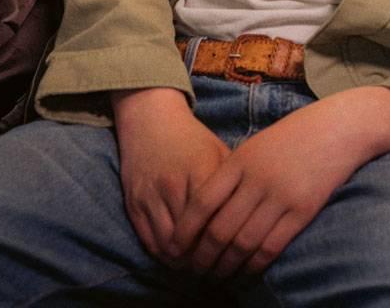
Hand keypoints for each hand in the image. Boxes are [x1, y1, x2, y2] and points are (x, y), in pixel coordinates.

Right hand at [112, 88, 229, 266]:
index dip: (226, 245)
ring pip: (168, 246)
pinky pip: (149, 242)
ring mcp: (150, 196)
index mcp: (201, 172)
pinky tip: (179, 259)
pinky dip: (164, 256)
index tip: (236, 256)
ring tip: (201, 267)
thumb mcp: (219, 153)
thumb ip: (235, 184)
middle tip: (220, 270)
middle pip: (192, 239)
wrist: (149, 119)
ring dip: (184, 263)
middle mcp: (173, 186)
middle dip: (206, 259)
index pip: (215, 221)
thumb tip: (256, 215)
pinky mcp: (133, 204)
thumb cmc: (192, 138)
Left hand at [172, 87, 389, 276]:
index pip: (202, 203)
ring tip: (218, 275)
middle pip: (220, 229)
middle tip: (194, 270)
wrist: (339, 128)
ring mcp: (281, 196)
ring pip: (244, 243)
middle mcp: (256, 180)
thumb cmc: (294, 136)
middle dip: (203, 256)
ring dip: (227, 265)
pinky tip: (247, 270)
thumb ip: (233, 173)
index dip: (185, 231)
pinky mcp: (303, 210)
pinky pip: (272, 246)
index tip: (175, 248)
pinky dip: (255, 264)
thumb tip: (208, 210)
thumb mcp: (256, 146)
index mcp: (240, 161)